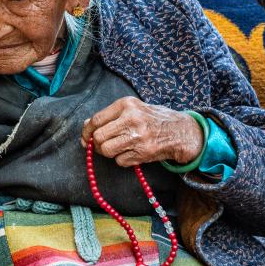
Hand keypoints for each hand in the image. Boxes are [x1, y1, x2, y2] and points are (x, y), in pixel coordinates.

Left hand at [81, 97, 204, 167]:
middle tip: (100, 145)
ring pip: (107, 151)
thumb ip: (110, 115)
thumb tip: (87, 126)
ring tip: (115, 148)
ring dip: (107, 153)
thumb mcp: (132, 109)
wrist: (179, 131)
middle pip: (99, 137)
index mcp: (126, 104)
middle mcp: (132, 119)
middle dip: (96, 144)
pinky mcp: (143, 153)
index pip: (97, 119)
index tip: (85, 137)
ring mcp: (138, 137)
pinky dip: (121, 159)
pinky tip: (131, 152)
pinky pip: (120, 161)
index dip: (87, 131)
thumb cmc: (152, 118)